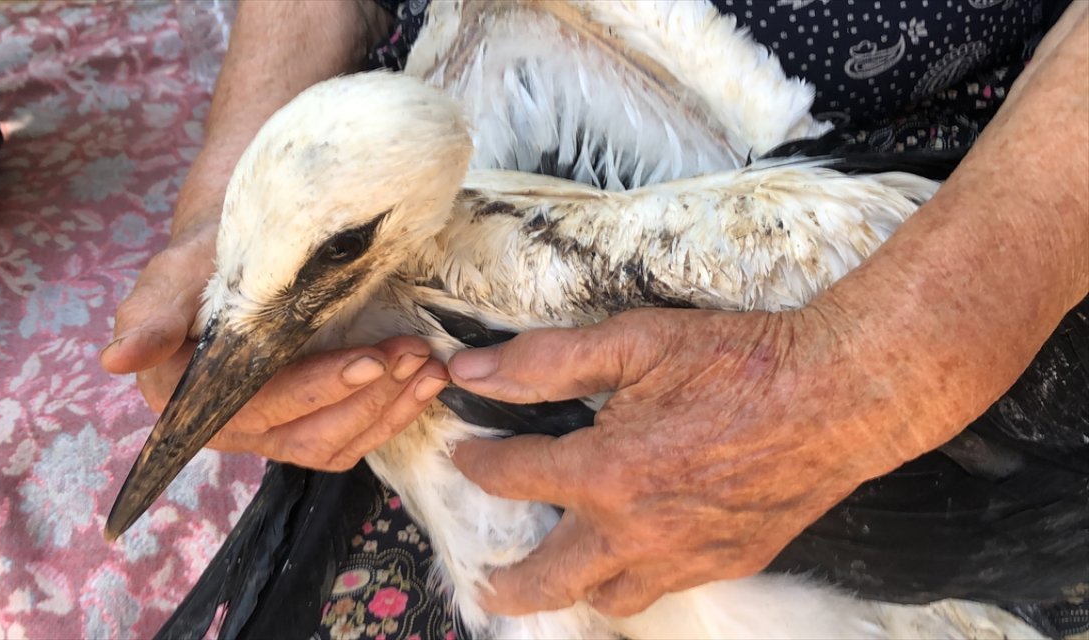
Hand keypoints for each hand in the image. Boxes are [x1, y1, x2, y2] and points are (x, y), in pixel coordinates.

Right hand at [100, 215, 446, 470]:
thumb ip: (150, 312)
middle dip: (366, 397)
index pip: (258, 406)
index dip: (315, 389)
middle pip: (304, 433)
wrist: (242, 255)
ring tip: (428, 368)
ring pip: (333, 443)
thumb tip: (117, 358)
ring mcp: (271, 433)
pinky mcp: (306, 428)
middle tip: (413, 354)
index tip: (369, 360)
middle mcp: (227, 428)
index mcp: (187, 399)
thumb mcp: (176, 272)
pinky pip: (351, 440)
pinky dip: (393, 416)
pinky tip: (426, 384)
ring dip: (387, 410)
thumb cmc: (208, 259)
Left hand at [447, 306, 963, 616]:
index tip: (467, 456)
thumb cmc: (739, 362)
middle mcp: (637, 530)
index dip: (479, 464)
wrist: (839, 396)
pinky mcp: (727, 563)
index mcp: (606, 473)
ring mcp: (684, 556)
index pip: (512, 479)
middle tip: (483, 585)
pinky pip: (665, 588)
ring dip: (574, 588)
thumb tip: (471, 369)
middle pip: (549, 580)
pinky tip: (632, 556)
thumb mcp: (635, 341)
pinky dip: (635, 580)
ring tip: (556, 574)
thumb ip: (546, 360)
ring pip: (610, 598)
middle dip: (506, 584)